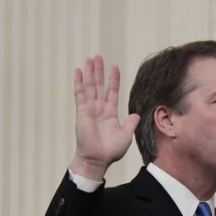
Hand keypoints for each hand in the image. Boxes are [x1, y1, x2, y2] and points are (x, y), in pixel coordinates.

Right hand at [71, 55, 138, 181]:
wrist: (98, 159)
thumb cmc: (111, 150)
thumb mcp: (125, 135)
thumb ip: (130, 123)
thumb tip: (136, 114)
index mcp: (110, 113)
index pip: (112, 92)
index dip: (113, 80)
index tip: (115, 67)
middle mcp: (99, 108)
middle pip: (99, 85)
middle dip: (99, 71)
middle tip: (98, 56)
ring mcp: (90, 109)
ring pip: (90, 86)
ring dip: (90, 73)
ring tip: (90, 59)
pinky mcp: (81, 111)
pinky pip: (80, 94)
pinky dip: (79, 82)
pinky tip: (79, 71)